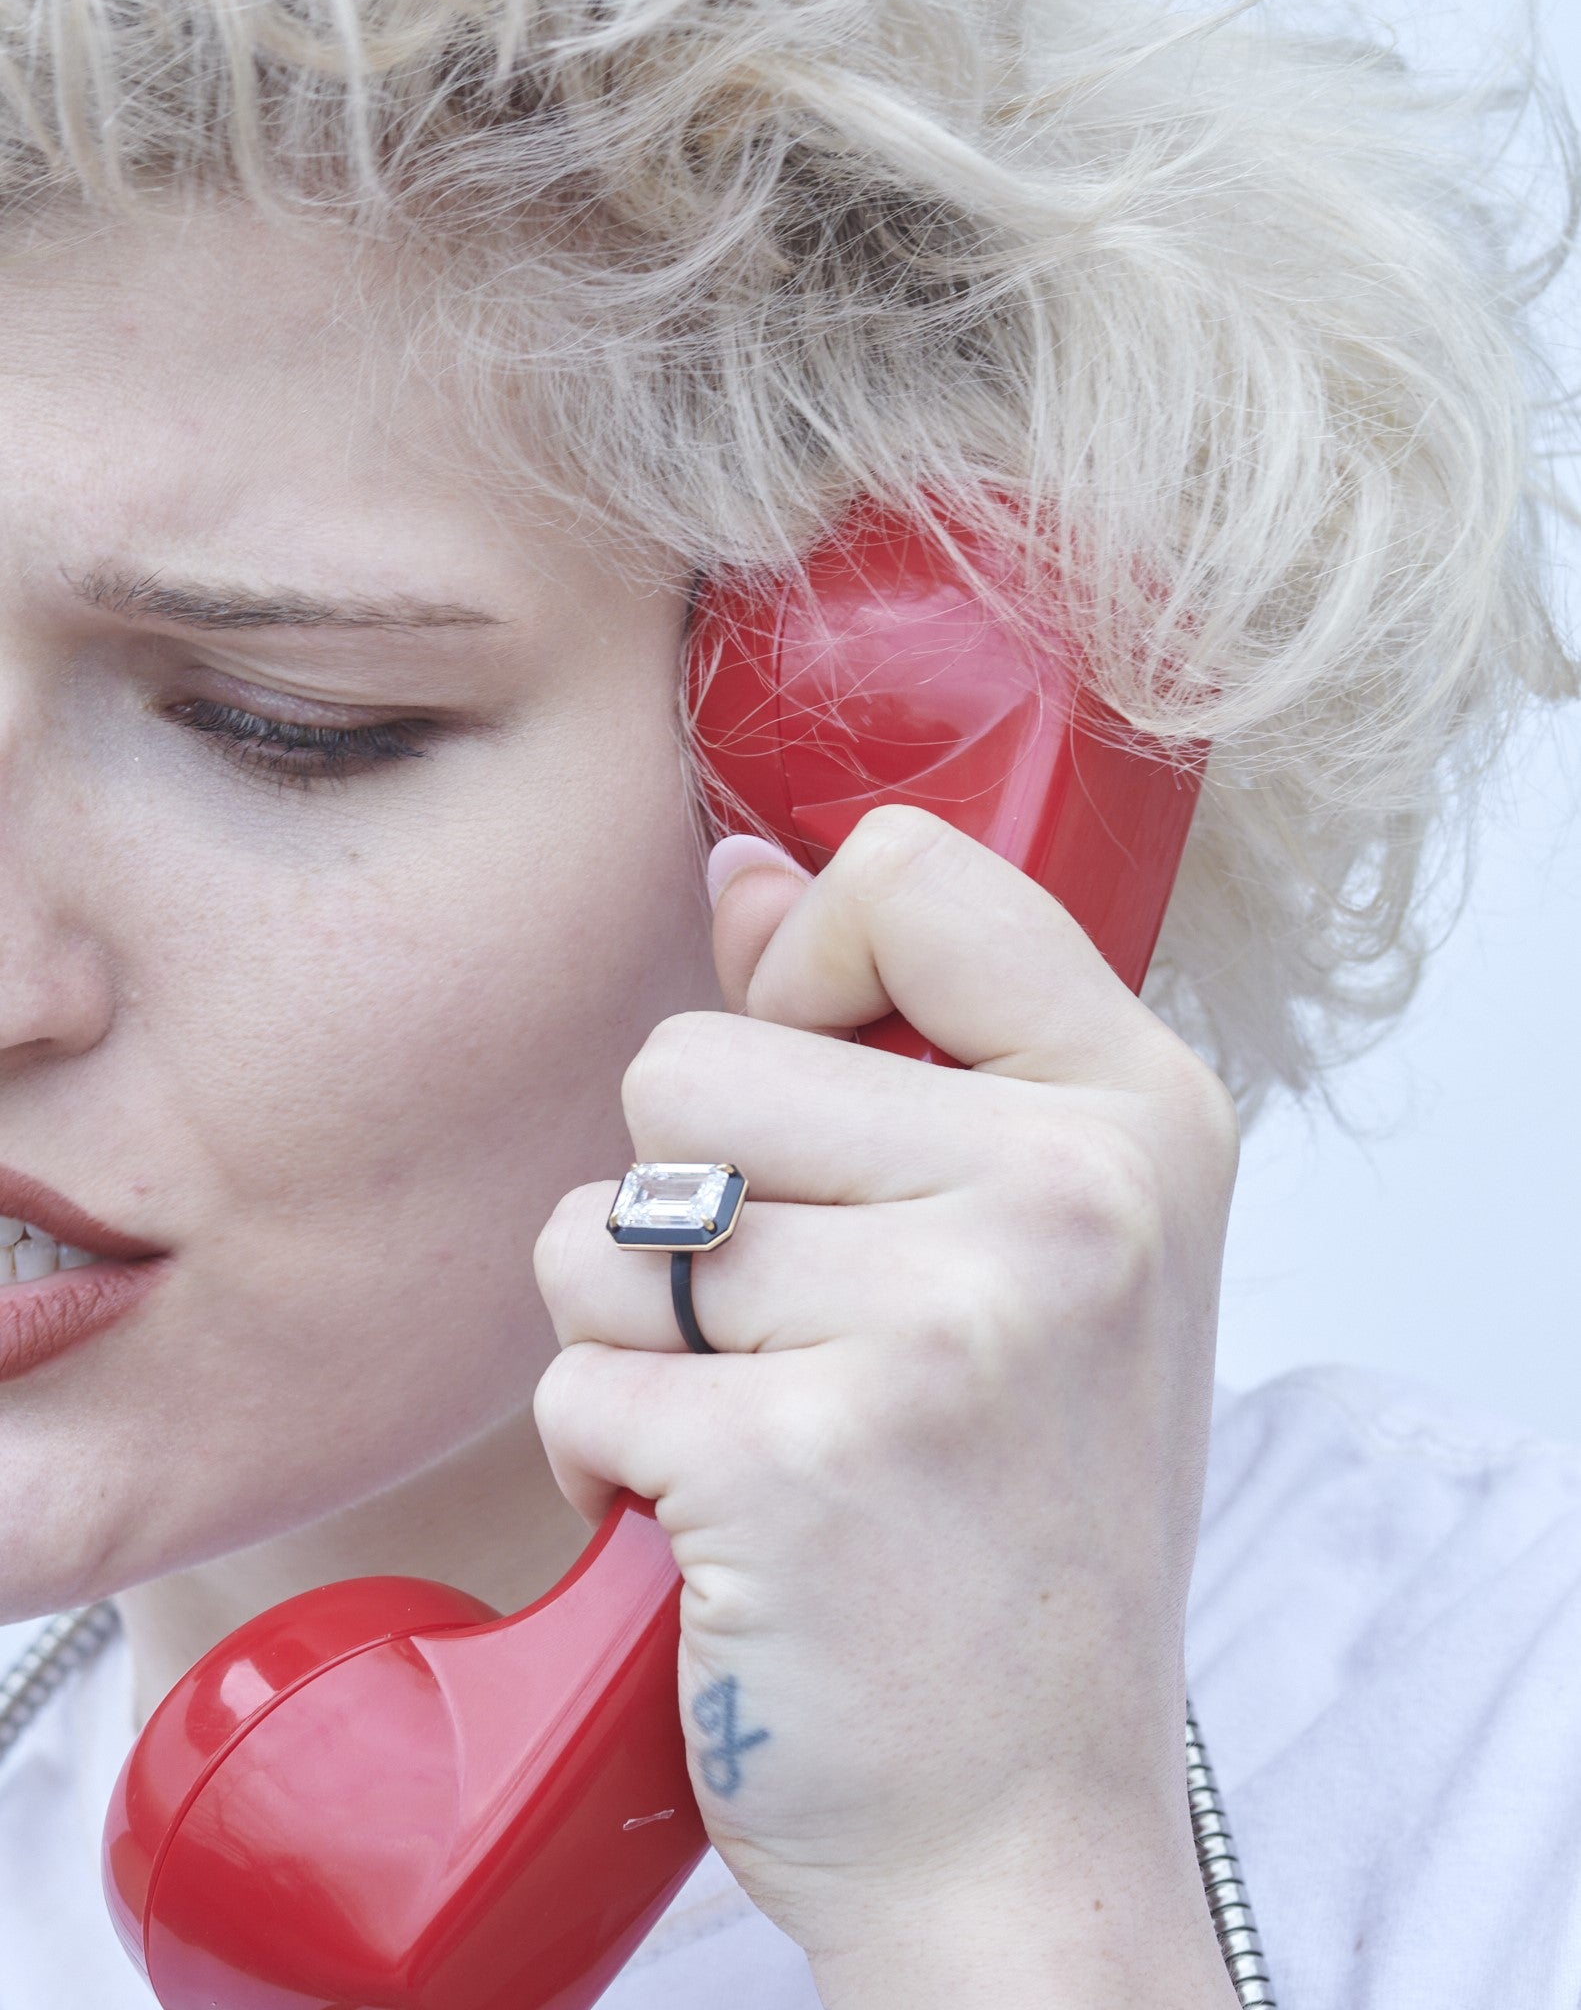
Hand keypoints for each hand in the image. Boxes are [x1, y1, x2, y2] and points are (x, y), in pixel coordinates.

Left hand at [532, 804, 1241, 2006]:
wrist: (1024, 1828)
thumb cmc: (1014, 1529)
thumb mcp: (1034, 1253)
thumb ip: (894, 1039)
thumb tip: (743, 875)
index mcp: (1138, 1118)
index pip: (914, 876)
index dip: (809, 963)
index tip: (818, 1078)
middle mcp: (1065, 1199)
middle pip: (691, 1060)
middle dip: (690, 1206)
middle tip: (799, 1336)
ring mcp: (943, 1326)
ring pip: (604, 1221)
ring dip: (634, 1332)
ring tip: (759, 1424)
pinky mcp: (799, 1457)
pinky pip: (577, 1371)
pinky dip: (605, 1455)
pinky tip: (717, 1523)